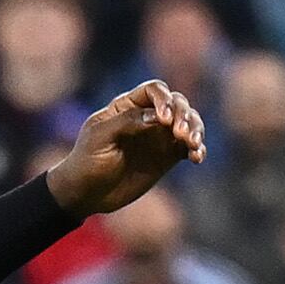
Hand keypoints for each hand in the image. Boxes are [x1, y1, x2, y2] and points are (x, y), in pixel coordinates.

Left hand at [44, 80, 208, 215]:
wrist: (87, 193)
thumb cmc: (87, 161)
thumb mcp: (99, 138)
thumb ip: (126, 123)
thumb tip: (156, 116)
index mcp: (127, 106)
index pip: (154, 90)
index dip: (164, 100)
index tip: (164, 119)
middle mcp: (147, 117)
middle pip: (177, 103)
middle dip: (183, 115)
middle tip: (180, 134)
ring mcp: (159, 136)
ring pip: (188, 123)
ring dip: (196, 129)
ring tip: (192, 144)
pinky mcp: (167, 156)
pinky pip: (188, 148)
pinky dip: (197, 149)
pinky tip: (197, 158)